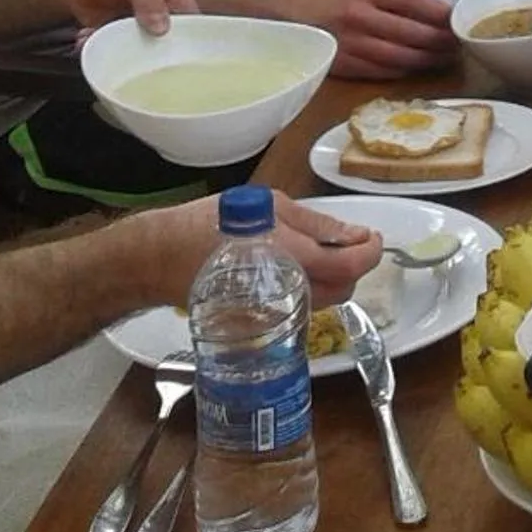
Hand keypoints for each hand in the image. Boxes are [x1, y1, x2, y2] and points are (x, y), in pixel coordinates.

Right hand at [137, 191, 384, 303]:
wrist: (159, 260)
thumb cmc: (210, 224)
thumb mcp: (266, 206)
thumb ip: (315, 224)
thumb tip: (355, 235)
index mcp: (290, 257)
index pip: (350, 265)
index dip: (371, 252)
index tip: (372, 237)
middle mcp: (287, 292)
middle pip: (344, 290)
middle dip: (354, 266)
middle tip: (343, 243)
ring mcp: (273, 314)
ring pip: (325, 303)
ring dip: (333, 280)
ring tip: (316, 254)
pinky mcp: (261, 324)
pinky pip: (300, 311)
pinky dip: (309, 292)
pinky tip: (292, 272)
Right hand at [314, 0, 456, 79]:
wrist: (297, 18)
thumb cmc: (342, 3)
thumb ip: (400, 0)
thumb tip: (443, 13)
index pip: (415, 2)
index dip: (441, 14)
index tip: (459, 21)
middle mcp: (361, 16)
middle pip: (412, 33)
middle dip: (441, 42)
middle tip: (460, 45)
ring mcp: (351, 43)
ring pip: (400, 57)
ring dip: (428, 60)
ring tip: (446, 59)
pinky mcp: (344, 66)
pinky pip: (384, 71)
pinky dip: (406, 71)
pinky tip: (420, 68)